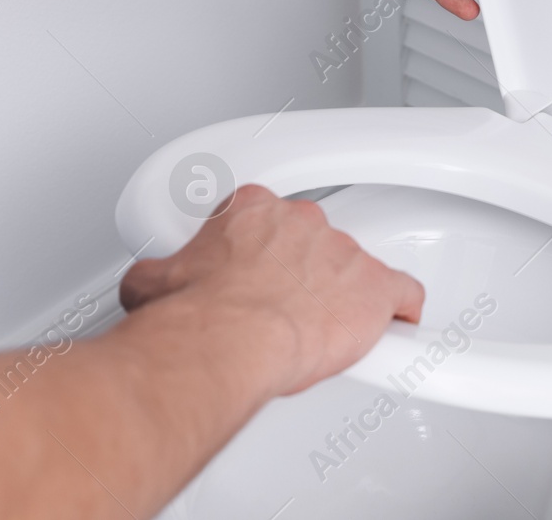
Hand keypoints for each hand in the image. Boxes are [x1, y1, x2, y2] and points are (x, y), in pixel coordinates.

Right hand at [118, 185, 424, 397]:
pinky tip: (394, 326)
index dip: (260, 252)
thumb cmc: (196, 313)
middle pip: (311, 241)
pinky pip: (403, 293)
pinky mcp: (374, 288)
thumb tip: (148, 284)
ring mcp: (342, 252)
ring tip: (319, 330)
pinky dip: (400, 310)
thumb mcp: (154, 282)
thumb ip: (160, 274)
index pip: (265, 219)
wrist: (227, 339)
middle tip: (281, 308)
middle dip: (299, 273)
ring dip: (339, 295)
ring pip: (352, 268)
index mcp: (252, 210)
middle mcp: (301, 222)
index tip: (253, 273)